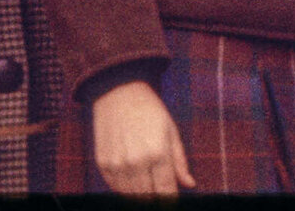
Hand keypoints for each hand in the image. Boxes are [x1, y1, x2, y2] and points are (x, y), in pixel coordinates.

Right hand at [91, 80, 194, 195]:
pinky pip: (115, 187)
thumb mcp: (171, 131)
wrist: (119, 94)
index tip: (171, 201)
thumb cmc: (150, 112)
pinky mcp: (104, 164)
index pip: (166, 191)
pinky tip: (133, 176)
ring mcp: (117, 164)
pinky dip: (125, 188)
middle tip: (160, 191)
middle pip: (147, 196)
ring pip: (130, 195)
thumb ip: (180, 162)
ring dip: (140, 194)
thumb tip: (190, 184)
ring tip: (147, 182)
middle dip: (156, 197)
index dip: (170, 199)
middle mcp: (136, 161)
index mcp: (158, 152)